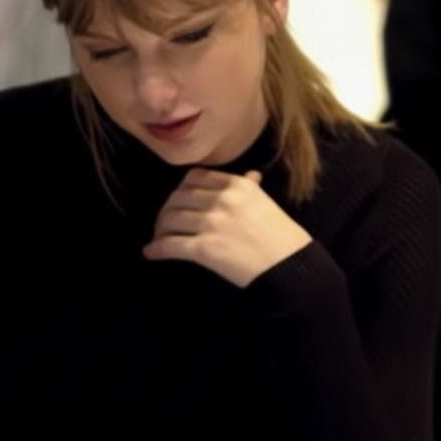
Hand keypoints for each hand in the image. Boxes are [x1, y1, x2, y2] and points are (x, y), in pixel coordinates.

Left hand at [144, 169, 311, 287]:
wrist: (289, 265)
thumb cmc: (281, 235)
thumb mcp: (265, 203)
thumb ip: (251, 187)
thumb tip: (250, 175)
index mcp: (236, 185)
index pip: (195, 178)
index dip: (180, 190)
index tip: (177, 200)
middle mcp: (222, 200)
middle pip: (178, 198)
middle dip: (166, 210)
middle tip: (163, 222)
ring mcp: (212, 223)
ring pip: (171, 220)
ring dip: (159, 229)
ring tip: (158, 237)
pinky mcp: (205, 248)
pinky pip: (171, 245)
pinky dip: (157, 249)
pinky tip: (151, 252)